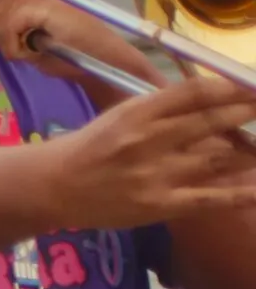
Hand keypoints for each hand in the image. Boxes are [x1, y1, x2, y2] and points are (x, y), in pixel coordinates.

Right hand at [36, 73, 255, 230]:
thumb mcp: (122, 115)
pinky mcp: (160, 204)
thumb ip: (164, 107)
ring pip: (218, 157)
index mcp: (138, 112)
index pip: (195, 92)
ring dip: (250, 150)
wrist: (52, 187)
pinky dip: (240, 193)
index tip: (254, 84)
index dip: (232, 87)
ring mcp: (157, 174)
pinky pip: (210, 198)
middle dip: (247, 112)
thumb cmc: (90, 146)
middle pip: (213, 122)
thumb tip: (215, 96)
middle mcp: (149, 140)